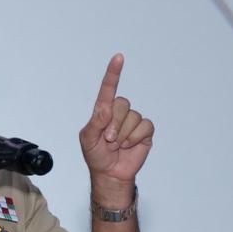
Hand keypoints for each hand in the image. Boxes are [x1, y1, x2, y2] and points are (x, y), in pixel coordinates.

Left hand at [79, 54, 153, 202]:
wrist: (111, 173)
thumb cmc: (96, 156)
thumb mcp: (87, 140)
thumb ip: (95, 123)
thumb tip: (106, 108)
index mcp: (103, 111)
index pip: (108, 89)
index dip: (113, 73)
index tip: (118, 57)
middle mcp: (119, 113)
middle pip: (122, 104)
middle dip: (114, 124)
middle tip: (109, 140)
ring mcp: (132, 121)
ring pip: (133, 117)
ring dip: (124, 135)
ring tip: (117, 145)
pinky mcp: (144, 131)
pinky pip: (144, 126)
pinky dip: (135, 138)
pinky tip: (129, 146)